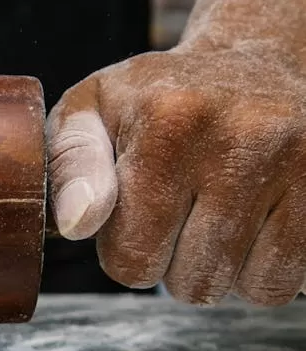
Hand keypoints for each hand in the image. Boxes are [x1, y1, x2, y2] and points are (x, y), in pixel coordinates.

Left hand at [47, 0, 305, 307]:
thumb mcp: (91, 111)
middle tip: (180, 212)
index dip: (126, 251)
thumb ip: (68, 166)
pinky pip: (287, 283)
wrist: (253, 62)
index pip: (131, 259)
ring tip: (216, 215)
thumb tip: (76, 224)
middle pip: (189, 282)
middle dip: (175, 263)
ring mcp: (296, 162)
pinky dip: (263, 271)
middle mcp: (240, 137)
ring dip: (222, 270)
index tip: (135, 213)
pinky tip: (254, 224)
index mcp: (168, 121)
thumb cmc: (156, 100)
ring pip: (243, 288)